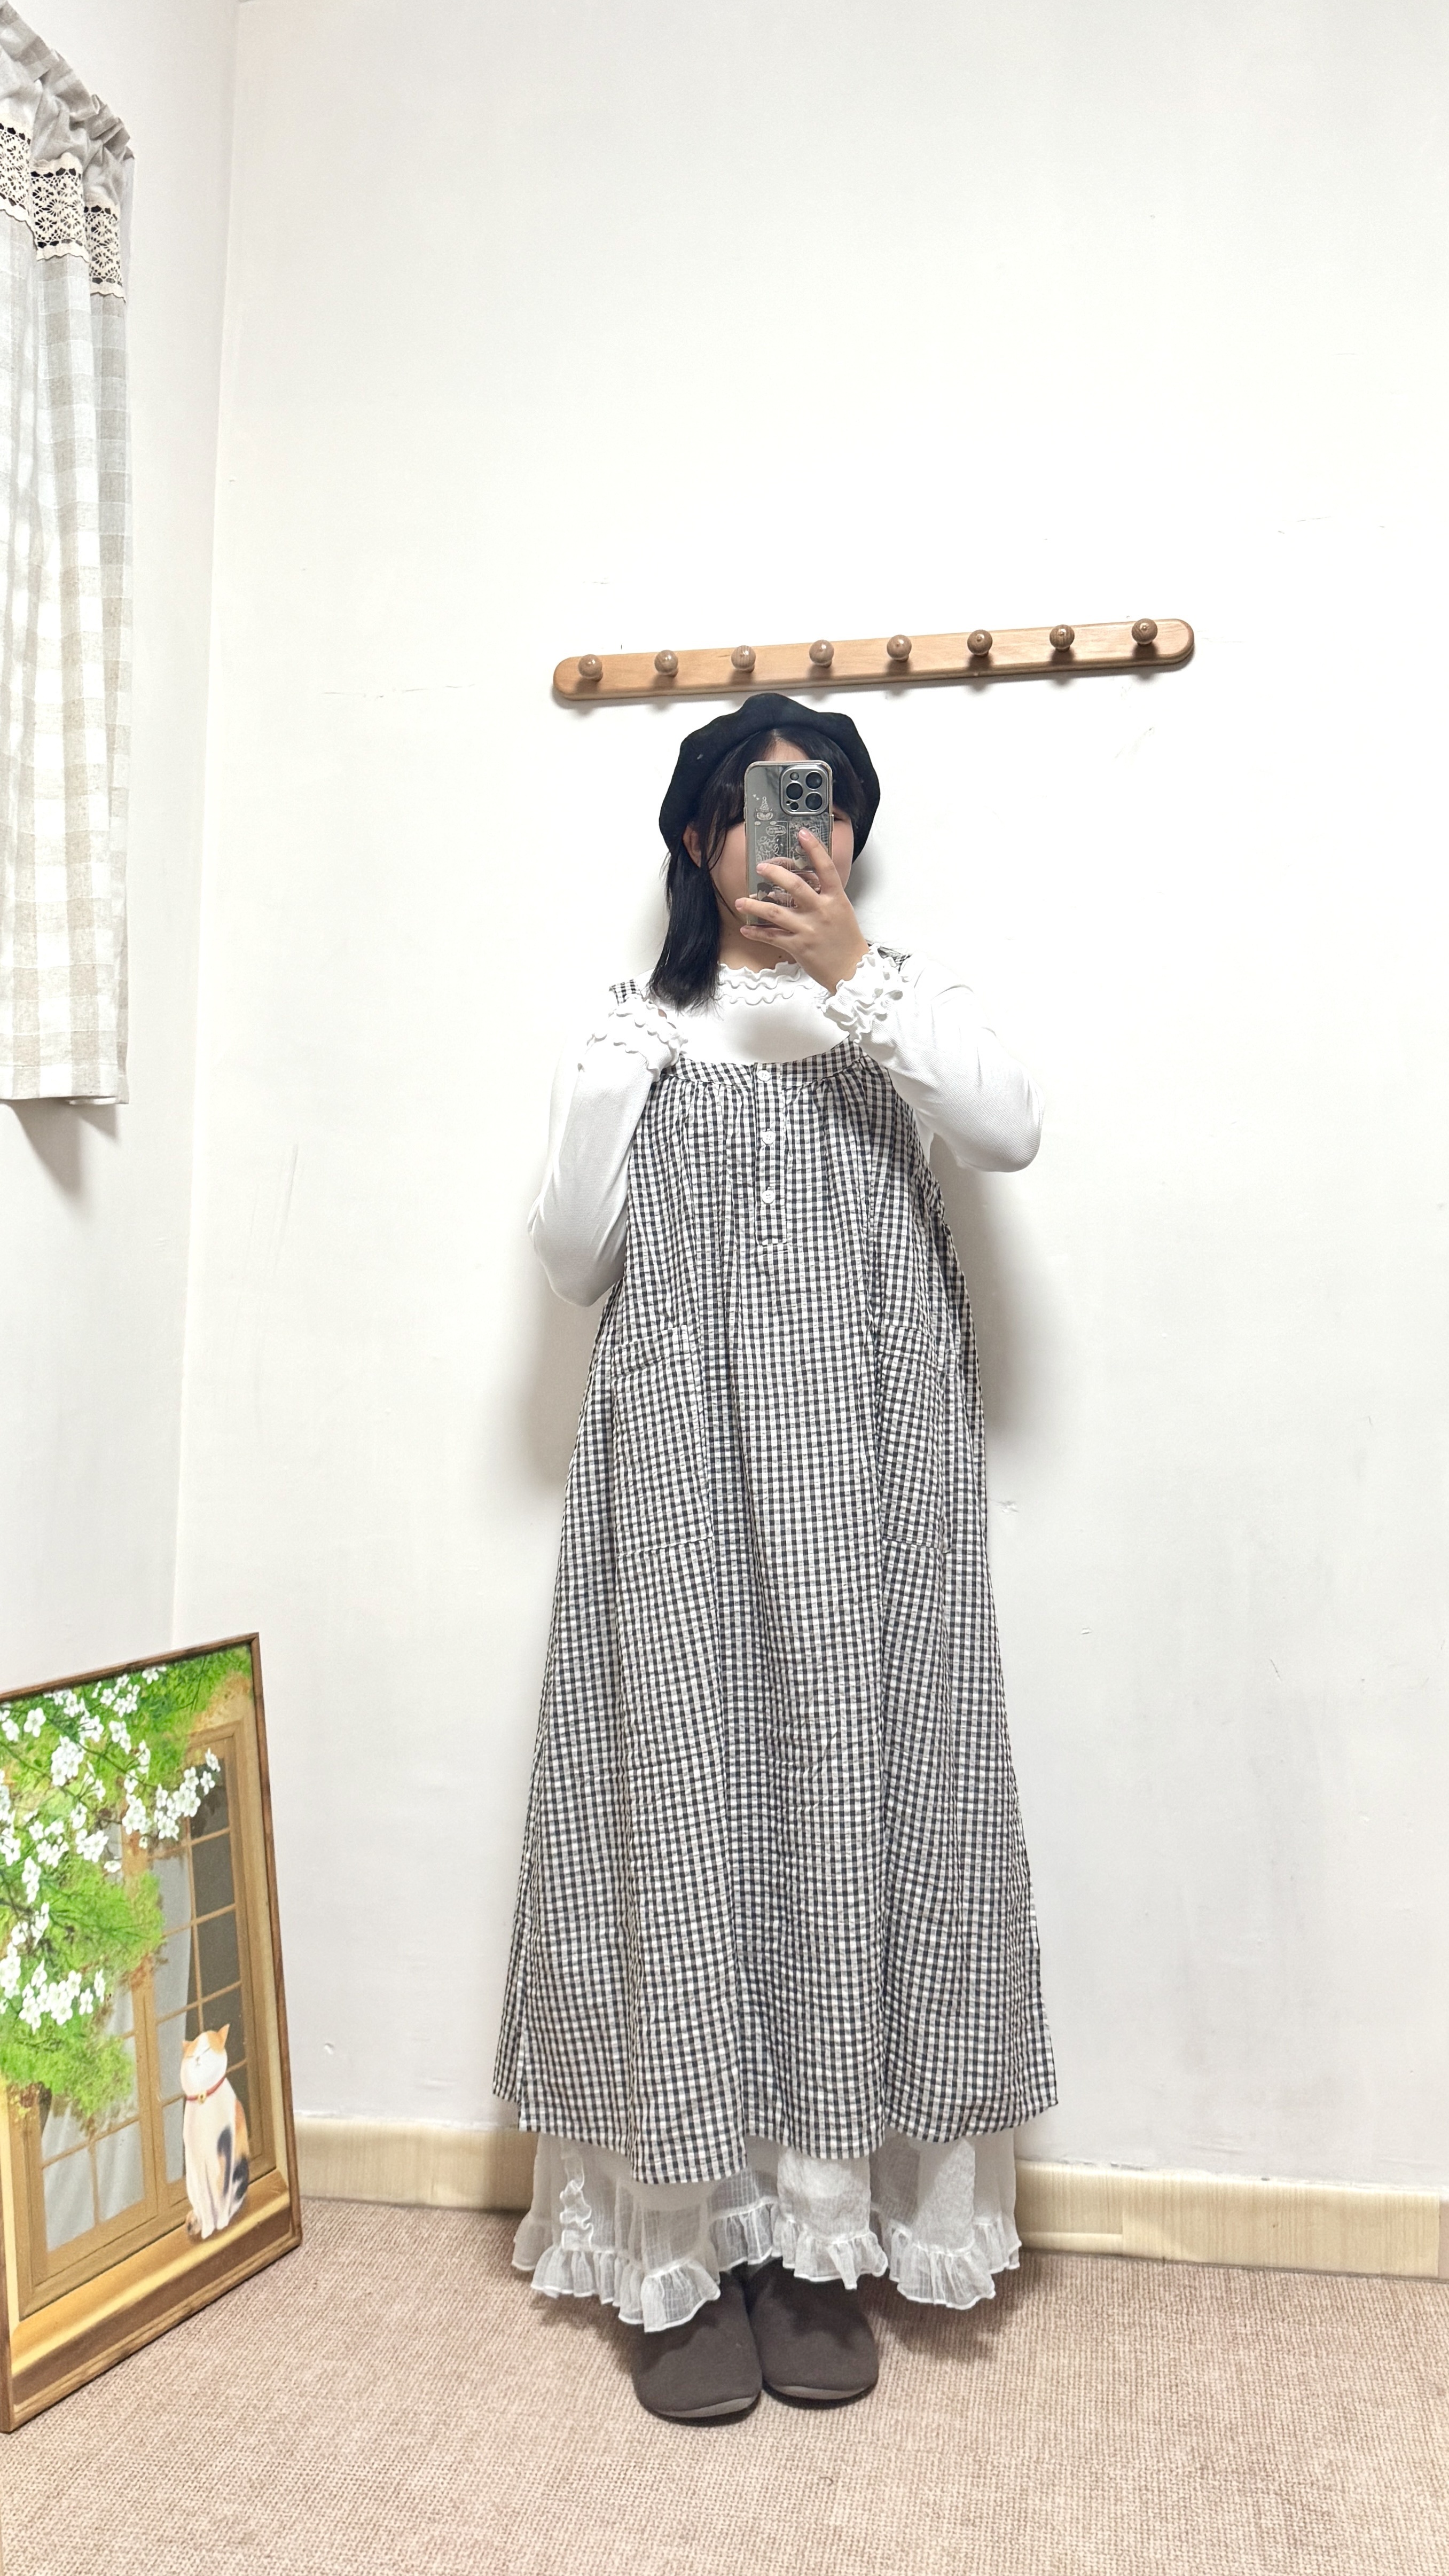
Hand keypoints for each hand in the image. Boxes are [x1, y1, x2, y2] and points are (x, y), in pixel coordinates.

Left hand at [735, 831, 869, 993]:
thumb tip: (804, 884)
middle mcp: (822, 911)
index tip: (802, 833)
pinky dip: (757, 933)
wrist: (852, 971)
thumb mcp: (842, 912)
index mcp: (836, 899)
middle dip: (774, 873)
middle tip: (761, 867)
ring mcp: (809, 929)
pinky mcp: (798, 946)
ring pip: (775, 912)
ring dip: (754, 905)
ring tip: (741, 901)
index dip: (814, 848)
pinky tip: (746, 929)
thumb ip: (825, 897)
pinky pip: (772, 936)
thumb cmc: (847, 941)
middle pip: (794, 885)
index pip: (825, 868)